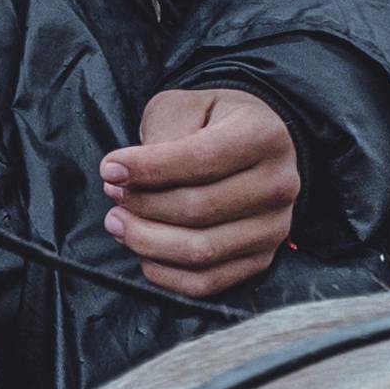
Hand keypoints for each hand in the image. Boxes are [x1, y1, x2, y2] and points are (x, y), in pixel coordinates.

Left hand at [102, 82, 299, 301]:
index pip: (203, 160)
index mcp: (264, 136)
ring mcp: (273, 227)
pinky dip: (165, 272)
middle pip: (198, 209)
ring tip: (119, 221)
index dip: (150, 168)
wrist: (254, 146)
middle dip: (143, 205)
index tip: (110, 169)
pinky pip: (206, 282)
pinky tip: (144, 250)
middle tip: (112, 194)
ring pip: (200, 250)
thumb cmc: (214, 122)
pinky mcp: (260, 259)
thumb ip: (162, 134)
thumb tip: (127, 176)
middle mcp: (279, 185)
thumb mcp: (187, 106)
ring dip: (147, 241)